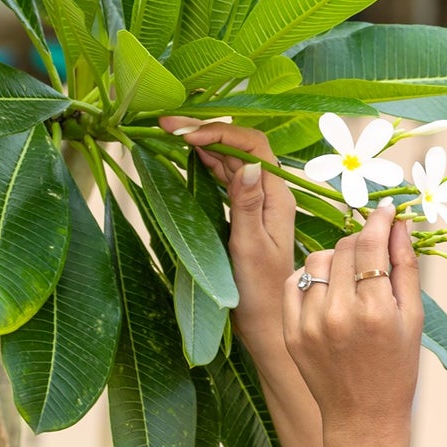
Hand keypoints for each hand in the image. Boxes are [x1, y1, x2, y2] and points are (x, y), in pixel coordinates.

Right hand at [162, 119, 295, 351]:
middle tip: (167, 124)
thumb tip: (248, 165)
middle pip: (243, 147)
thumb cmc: (259, 291)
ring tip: (170, 133)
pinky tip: (190, 155)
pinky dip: (209, 162)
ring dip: (205, 143)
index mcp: (279, 198)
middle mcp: (272, 194)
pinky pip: (229, 177)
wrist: (266, 322)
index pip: (253, 148)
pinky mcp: (247, 212)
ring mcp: (260, 201)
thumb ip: (247, 205)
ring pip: (233, 159)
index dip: (220, 133)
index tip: (185, 136)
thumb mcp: (249, 248)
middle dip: (207, 130)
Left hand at [283, 202, 422, 444]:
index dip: (378, 220)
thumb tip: (398, 223)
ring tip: (350, 276)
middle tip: (373, 250)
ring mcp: (309, 323)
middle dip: (361, 241)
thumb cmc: (397, 368)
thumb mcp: (414, 319)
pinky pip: (296, 281)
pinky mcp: (290, 331)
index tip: (385, 209)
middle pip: (344, 248)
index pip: (370, 245)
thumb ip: (406, 267)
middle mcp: (339, 314)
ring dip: (335, 258)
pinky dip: (311, 276)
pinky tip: (327, 289)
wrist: (363, 416)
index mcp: (375, 311)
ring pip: (317, 259)